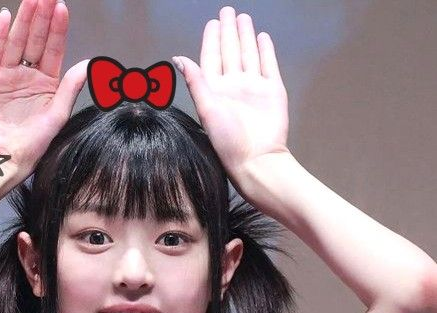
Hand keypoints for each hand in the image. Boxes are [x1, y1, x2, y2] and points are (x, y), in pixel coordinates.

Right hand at [0, 0, 88, 178]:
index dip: (57, 30)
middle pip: (35, 41)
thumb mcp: (57, 116)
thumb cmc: (32, 146)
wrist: (4, 160)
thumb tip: (88, 64)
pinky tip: (5, 17)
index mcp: (46, 85)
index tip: (62, 8)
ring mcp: (6, 77)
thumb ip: (70, 88)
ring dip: (23, 20)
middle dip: (41, 17)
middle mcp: (26, 77)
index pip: (53, 51)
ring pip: (15, 42)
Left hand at [172, 6, 289, 178]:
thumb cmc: (228, 141)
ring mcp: (253, 88)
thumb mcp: (207, 109)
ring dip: (245, 36)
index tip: (212, 23)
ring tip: (243, 18)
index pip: (211, 59)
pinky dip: (265, 51)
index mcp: (215, 91)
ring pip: (248, 54)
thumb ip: (196, 82)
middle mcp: (233, 87)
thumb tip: (178, 58)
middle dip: (228, 32)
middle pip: (230, 52)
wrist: (257, 159)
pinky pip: (268, 65)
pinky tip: (262, 38)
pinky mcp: (272, 91)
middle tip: (227, 11)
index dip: (211, 40)